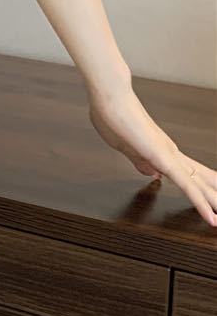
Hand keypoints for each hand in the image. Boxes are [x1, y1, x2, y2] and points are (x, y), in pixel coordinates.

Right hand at [87, 86, 216, 226]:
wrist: (109, 97)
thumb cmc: (110, 115)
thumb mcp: (122, 144)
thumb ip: (137, 159)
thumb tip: (151, 173)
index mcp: (158, 149)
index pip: (186, 173)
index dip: (199, 187)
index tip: (209, 200)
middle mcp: (169, 152)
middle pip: (200, 179)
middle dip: (213, 195)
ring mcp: (169, 156)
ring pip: (199, 186)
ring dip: (214, 202)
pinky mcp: (165, 160)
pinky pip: (188, 187)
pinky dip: (201, 204)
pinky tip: (211, 217)